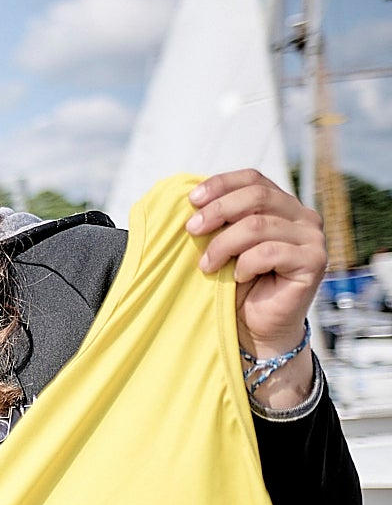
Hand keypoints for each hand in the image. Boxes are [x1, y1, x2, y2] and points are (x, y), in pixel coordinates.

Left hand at [186, 169, 324, 407]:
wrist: (255, 326)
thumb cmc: (236, 282)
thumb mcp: (223, 240)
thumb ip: (219, 216)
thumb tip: (191, 197)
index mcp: (281, 204)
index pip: (253, 178)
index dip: (221, 184)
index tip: (191, 199)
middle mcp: (303, 216)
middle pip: (256, 196)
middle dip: (217, 211)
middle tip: (191, 230)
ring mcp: (312, 238)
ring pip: (257, 226)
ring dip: (223, 244)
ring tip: (207, 265)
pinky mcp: (314, 262)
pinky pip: (269, 252)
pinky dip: (245, 264)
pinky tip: (237, 277)